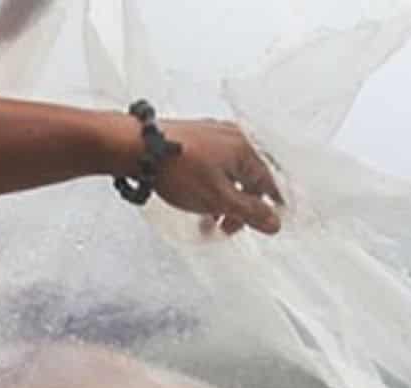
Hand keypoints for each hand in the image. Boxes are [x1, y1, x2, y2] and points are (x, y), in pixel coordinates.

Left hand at [153, 119, 283, 235]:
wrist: (136, 148)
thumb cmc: (176, 168)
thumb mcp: (219, 199)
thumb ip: (249, 212)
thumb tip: (274, 222)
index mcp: (244, 149)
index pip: (268, 183)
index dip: (268, 207)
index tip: (267, 223)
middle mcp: (232, 137)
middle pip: (247, 179)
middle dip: (239, 208)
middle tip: (226, 228)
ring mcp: (212, 135)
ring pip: (227, 174)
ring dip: (222, 200)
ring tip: (206, 220)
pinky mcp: (194, 138)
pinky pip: (211, 165)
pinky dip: (209, 185)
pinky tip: (196, 199)